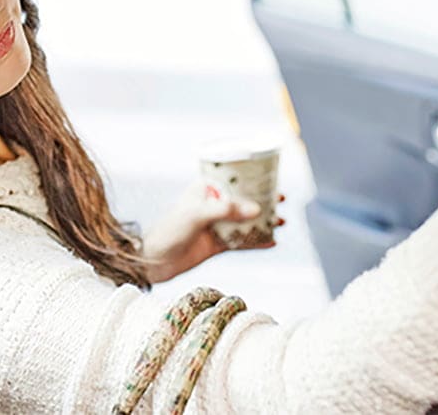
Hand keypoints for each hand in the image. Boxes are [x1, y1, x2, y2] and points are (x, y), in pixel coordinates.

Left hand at [139, 183, 286, 283]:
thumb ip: (226, 210)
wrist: (155, 261)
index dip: (252, 177)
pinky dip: (257, 242)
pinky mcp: (217, 244)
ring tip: (282, 221)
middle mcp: (212, 205)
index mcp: (205, 190)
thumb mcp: (197, 215)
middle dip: (263, 199)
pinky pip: (241, 241)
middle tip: (281, 199)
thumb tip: (256, 209)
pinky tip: (272, 242)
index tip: (271, 177)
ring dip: (263, 221)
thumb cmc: (170, 230)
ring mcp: (216, 225)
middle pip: (243, 199)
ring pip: (245, 220)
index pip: (232, 179)